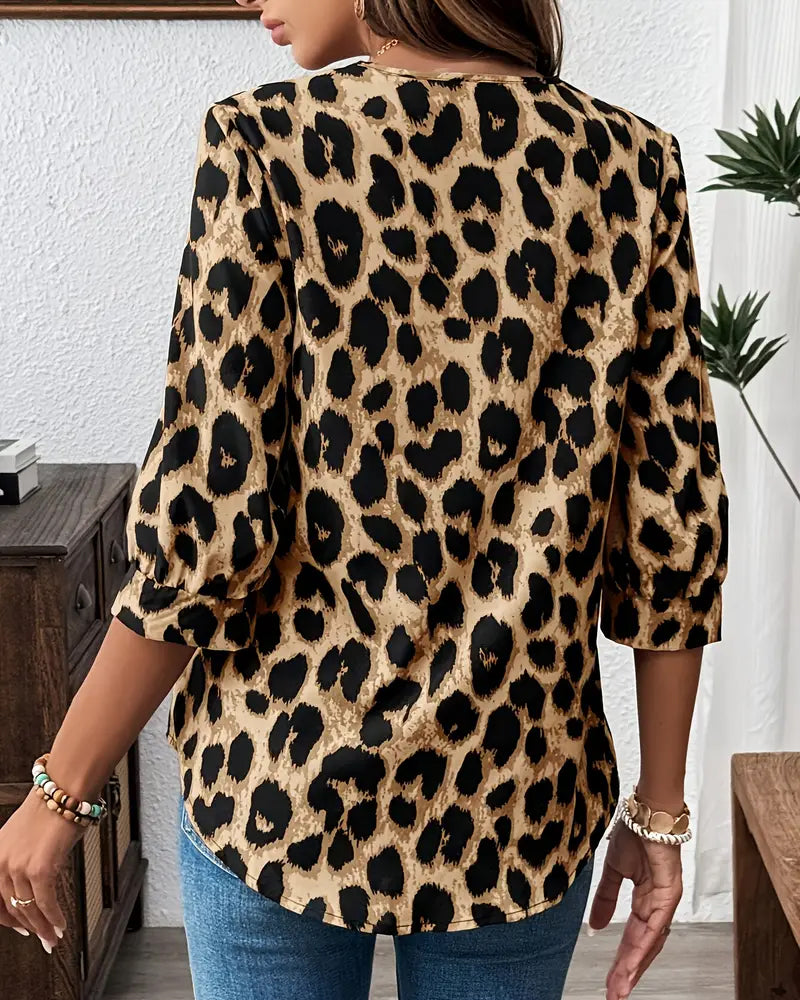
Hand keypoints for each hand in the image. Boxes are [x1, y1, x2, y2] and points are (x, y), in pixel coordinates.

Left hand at [0, 788, 84, 951]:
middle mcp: (1, 861)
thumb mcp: (25, 834)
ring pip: (29, 908)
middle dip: (30, 927)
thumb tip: (35, 883)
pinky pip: (45, 902)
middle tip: (44, 939)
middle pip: (13, 906)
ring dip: (44, 927)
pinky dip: (53, 917)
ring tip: (54, 937)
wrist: (65, 788)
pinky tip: (61, 924)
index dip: (8, 920)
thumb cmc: (52, 806)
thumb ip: (22, 857)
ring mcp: (18, 866)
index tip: (22, 929)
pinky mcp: (39, 868)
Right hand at [588, 820, 681, 998]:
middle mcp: (656, 906)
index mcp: (644, 900)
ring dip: (634, 965)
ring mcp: (665, 902)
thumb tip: (595, 925)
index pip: (632, 938)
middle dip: (627, 972)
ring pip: (650, 942)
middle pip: (642, 947)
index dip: (621, 960)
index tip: (611, 981)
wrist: (646, 812)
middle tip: (615, 993)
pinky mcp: (669, 894)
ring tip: (620, 984)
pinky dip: (644, 945)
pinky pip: (656, 925)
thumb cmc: (635, 832)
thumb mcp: (612, 871)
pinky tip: (633, 960)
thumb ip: (605, 899)